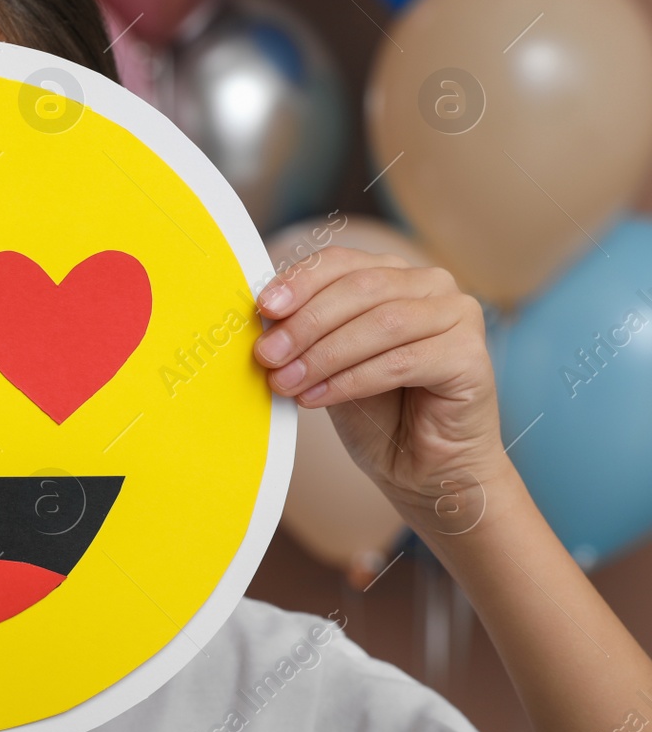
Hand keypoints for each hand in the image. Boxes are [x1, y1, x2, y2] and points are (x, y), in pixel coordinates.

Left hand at [252, 247, 507, 530]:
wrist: (424, 469)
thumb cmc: (376, 411)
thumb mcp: (327, 361)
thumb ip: (304, 331)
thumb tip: (262, 314)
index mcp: (393, 274)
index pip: (341, 262)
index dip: (300, 281)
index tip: (263, 308)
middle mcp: (431, 284)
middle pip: (360, 288)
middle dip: (306, 322)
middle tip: (268, 355)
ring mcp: (458, 315)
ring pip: (380, 323)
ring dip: (324, 354)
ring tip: (286, 382)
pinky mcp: (470, 355)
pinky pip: (401, 361)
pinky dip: (351, 380)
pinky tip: (317, 397)